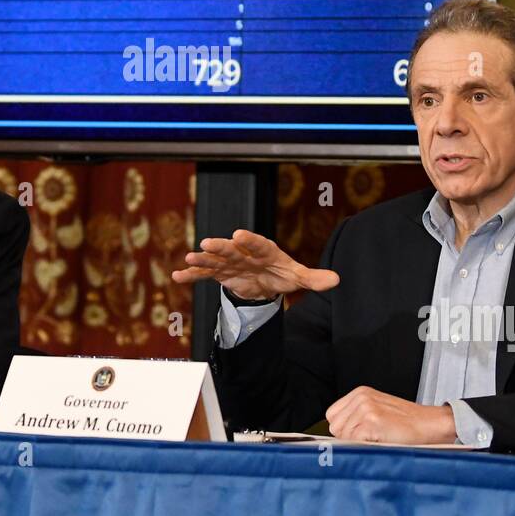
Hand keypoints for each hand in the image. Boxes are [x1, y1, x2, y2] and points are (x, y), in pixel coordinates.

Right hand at [171, 229, 338, 300]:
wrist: (265, 280)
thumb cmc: (281, 272)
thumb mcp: (298, 277)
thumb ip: (314, 278)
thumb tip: (337, 280)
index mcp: (263, 250)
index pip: (257, 244)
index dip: (249, 240)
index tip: (239, 235)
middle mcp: (243, 253)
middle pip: (231, 250)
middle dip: (220, 248)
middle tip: (207, 243)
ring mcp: (230, 263)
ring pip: (215, 261)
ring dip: (202, 260)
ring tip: (190, 259)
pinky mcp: (220, 274)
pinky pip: (204, 275)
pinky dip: (192, 276)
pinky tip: (178, 276)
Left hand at [325, 387, 457, 444]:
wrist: (432, 424)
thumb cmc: (408, 423)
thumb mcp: (378, 411)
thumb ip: (357, 418)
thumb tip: (337, 438)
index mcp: (360, 393)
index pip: (332, 416)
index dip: (344, 430)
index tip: (357, 436)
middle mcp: (361, 398)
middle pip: (335, 427)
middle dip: (349, 438)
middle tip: (372, 438)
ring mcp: (366, 409)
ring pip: (344, 437)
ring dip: (359, 444)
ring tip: (379, 439)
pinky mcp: (372, 421)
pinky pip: (354, 443)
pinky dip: (365, 448)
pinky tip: (382, 442)